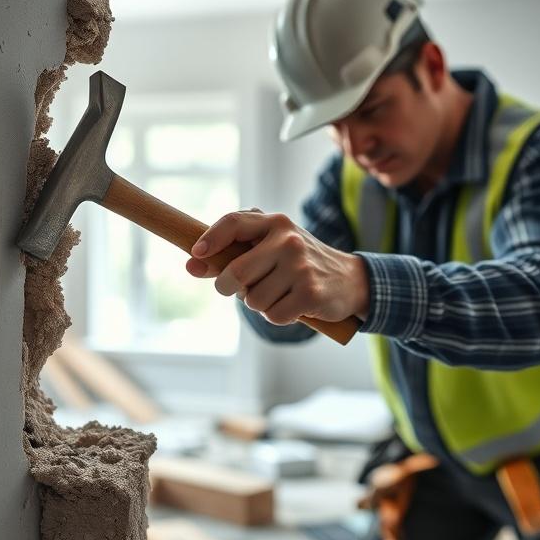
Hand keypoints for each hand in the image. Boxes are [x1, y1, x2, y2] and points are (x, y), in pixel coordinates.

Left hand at [185, 209, 368, 324]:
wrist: (349, 280)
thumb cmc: (297, 263)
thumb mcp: (270, 249)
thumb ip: (232, 254)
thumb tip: (190, 265)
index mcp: (275, 223)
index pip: (234, 222)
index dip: (211, 238)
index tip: (196, 254)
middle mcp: (288, 241)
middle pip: (236, 273)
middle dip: (230, 287)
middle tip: (241, 290)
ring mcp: (301, 267)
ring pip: (253, 300)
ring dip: (259, 305)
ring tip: (278, 295)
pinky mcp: (311, 293)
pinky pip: (273, 316)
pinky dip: (278, 316)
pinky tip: (293, 306)